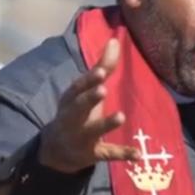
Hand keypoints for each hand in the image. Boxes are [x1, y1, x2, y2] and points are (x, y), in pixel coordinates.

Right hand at [38, 39, 139, 172]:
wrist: (56, 151)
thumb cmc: (76, 111)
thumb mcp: (86, 90)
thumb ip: (102, 66)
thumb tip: (115, 40)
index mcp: (71, 99)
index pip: (78, 88)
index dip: (89, 80)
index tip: (101, 72)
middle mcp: (73, 118)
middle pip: (79, 108)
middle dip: (89, 99)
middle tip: (103, 89)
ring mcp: (81, 137)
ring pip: (93, 131)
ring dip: (106, 124)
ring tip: (121, 116)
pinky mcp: (92, 154)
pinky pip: (107, 154)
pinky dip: (122, 154)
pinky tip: (138, 154)